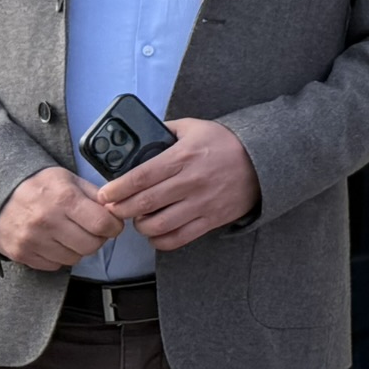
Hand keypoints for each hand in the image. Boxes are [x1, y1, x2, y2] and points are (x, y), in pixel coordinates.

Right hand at [0, 167, 122, 270]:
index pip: (102, 224)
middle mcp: (47, 221)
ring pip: (74, 258)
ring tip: (70, 234)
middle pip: (91, 245)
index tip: (111, 224)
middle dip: (98, 239)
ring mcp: (32, 240)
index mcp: (64, 198)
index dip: (113, 226)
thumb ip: (95, 195)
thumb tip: (117, 211)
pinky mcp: (21, 254)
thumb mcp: (68, 179)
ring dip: (78, 248)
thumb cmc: (38, 186)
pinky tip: (54, 241)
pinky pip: (55, 265)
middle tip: (92, 230)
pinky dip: (60, 256)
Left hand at [96, 117, 260, 251]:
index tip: (104, 194)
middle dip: (121, 209)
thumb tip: (139, 137)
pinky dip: (160, 240)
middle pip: (145, 203)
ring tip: (136, 219)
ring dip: (140, 226)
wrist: (263, 159)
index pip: (141, 177)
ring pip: (159, 225)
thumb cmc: (226, 143)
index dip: (117, 189)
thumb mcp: (194, 127)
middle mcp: (192, 182)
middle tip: (113, 209)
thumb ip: (165, 131)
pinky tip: (155, 233)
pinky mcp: (212, 219)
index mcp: (184, 157)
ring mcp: (202, 203)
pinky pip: (179, 238)